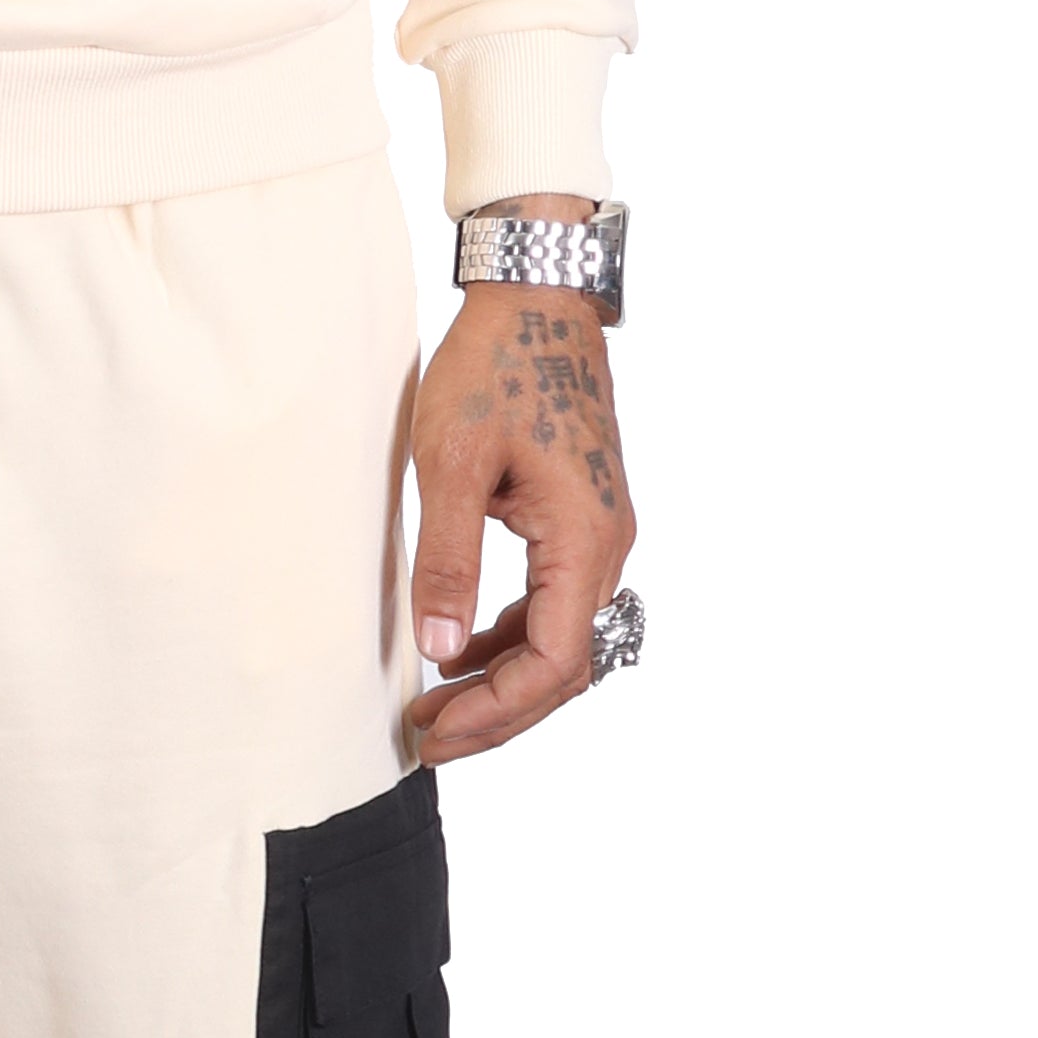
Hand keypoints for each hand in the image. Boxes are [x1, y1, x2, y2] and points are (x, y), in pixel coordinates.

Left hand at [405, 225, 636, 766]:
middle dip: (498, 713)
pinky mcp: (584, 518)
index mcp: (583, 541)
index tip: (435, 732)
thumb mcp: (450, 464)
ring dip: (505, 680)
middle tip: (428, 739)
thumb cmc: (493, 368)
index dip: (495, 712)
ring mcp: (602, 533)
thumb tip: (442, 649)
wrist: (537, 298)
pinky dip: (514, 637)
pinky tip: (464, 646)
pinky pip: (557, 602)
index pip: (553, 663)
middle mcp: (608, 546)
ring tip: (436, 705)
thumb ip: (446, 561)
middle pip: (566, 667)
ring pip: (563, 638)